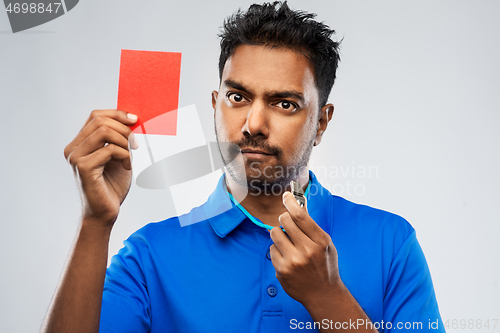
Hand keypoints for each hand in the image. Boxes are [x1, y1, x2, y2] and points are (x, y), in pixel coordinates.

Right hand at [63, 110, 138, 226]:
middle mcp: (73, 148)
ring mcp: (75, 157)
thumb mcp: (119, 156)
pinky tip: (127, 167)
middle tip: (136, 143)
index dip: (117, 114)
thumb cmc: (112, 186)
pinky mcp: (83, 167)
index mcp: (79, 143)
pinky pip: (109, 149)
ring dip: (124, 141)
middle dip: (123, 128)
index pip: (95, 116)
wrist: (105, 213)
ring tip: (130, 157)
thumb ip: (120, 139)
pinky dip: (124, 155)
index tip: (134, 119)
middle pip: (99, 120)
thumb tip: (132, 119)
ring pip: (104, 132)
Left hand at [269, 191, 341, 307]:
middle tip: (288, 224)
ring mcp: (292, 262)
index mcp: (320, 242)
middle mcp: (306, 251)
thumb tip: (298, 205)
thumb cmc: (325, 265)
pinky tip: (288, 258)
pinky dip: (278, 250)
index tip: (286, 196)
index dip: (291, 202)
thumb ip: (312, 226)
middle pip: (284, 221)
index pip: (300, 216)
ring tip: (288, 243)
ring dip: (279, 234)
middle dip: (284, 219)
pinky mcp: (281, 270)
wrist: (323, 294)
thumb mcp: (326, 244)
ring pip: (274, 233)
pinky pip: (272, 249)